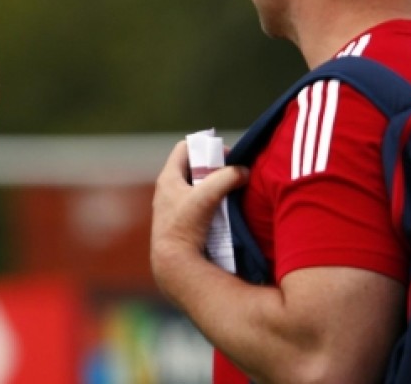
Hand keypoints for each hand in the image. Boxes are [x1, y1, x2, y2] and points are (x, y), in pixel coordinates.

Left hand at [150, 141, 248, 286]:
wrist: (174, 263)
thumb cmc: (184, 226)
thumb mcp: (206, 196)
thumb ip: (225, 178)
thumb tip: (243, 171)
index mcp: (168, 178)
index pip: (185, 148)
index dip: (205, 146)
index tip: (225, 156)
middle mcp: (168, 190)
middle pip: (193, 167)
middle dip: (214, 168)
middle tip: (232, 174)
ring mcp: (174, 207)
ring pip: (198, 187)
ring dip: (215, 187)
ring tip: (232, 192)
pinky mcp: (182, 222)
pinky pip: (199, 205)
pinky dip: (213, 203)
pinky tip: (226, 211)